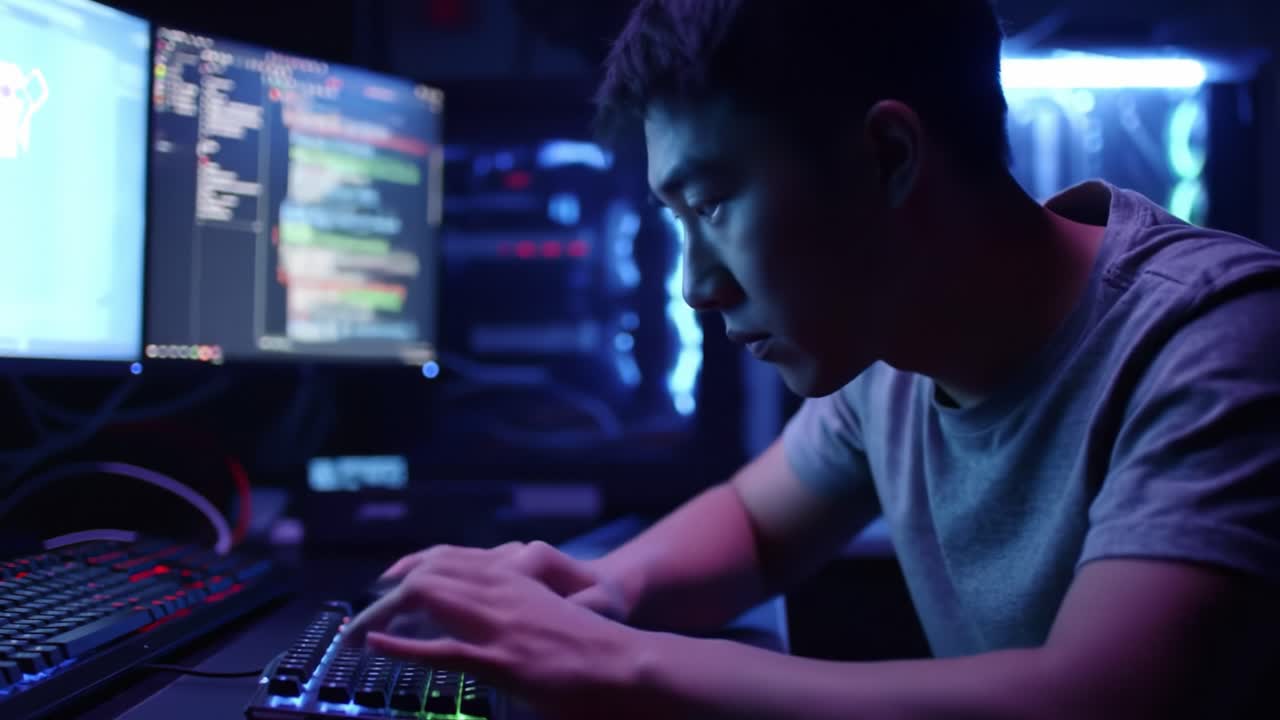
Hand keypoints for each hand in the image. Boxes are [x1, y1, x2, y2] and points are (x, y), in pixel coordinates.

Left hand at [342, 557, 651, 719]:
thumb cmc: (599, 648)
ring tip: (354, 631)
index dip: (412, 566)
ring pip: (429, 599)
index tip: (385, 580)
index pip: (452, 558)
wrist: (632, 664)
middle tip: (359, 613)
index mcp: (517, 580)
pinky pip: (442, 650)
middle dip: (387, 591)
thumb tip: (497, 626)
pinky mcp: (502, 660)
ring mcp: (501, 624)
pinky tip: (376, 648)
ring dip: (382, 615)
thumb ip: (522, 612)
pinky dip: (402, 648)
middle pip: (431, 573)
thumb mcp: (553, 617)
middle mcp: (504, 591)